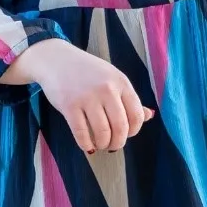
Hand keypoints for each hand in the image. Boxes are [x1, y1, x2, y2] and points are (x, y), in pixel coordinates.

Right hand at [3, 38, 153, 152]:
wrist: (56, 60)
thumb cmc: (88, 72)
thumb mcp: (112, 78)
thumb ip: (129, 98)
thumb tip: (149, 116)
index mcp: (121, 82)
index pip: (136, 115)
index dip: (134, 131)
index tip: (127, 134)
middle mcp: (107, 89)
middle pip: (120, 127)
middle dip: (118, 142)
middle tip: (113, 146)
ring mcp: (87, 97)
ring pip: (102, 133)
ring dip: (103, 144)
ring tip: (100, 145)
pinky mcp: (69, 106)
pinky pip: (82, 134)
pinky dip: (86, 145)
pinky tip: (87, 145)